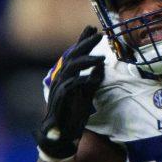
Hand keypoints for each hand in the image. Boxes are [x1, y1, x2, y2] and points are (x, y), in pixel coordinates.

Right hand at [36, 27, 105, 159]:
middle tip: (98, 33)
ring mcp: (60, 88)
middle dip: (85, 44)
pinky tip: (92, 77)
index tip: (92, 28)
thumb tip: (101, 68)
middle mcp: (61, 79)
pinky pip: (71, 86)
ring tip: (101, 57)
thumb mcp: (86, 94)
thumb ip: (92, 80)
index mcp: (67, 76)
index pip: (75, 54)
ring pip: (71, 68)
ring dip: (86, 60)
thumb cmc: (73, 113)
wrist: (61, 134)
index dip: (82, 41)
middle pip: (72, 56)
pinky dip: (82, 80)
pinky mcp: (61, 100)